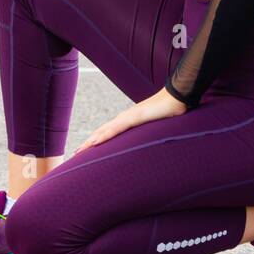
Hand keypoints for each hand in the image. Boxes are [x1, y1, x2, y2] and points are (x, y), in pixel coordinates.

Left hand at [71, 88, 188, 156]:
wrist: (178, 98)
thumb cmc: (170, 111)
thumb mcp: (158, 128)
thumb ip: (152, 135)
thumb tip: (154, 146)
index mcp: (129, 121)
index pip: (108, 133)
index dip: (96, 141)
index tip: (86, 151)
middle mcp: (124, 118)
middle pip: (102, 132)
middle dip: (88, 144)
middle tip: (75, 155)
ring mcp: (128, 117)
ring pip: (104, 132)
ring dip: (90, 142)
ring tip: (79, 152)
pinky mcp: (134, 117)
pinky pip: (116, 129)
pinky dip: (104, 136)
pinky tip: (94, 143)